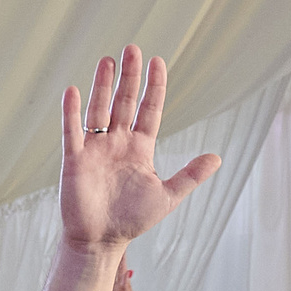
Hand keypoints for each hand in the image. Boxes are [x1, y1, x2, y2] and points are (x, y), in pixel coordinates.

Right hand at [58, 46, 219, 256]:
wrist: (101, 241)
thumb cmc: (132, 220)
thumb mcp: (168, 196)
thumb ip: (190, 175)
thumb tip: (217, 157)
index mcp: (140, 148)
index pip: (150, 110)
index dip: (155, 87)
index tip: (158, 61)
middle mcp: (118, 143)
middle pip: (124, 102)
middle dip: (130, 77)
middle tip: (133, 48)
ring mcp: (96, 149)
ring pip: (99, 110)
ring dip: (103, 86)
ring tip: (108, 60)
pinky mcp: (76, 159)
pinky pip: (73, 131)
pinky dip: (72, 112)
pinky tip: (74, 91)